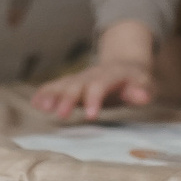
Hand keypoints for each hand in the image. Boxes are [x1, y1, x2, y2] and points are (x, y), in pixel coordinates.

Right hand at [32, 20, 159, 120]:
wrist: (125, 64)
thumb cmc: (137, 81)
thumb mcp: (145, 85)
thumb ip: (142, 91)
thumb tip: (143, 96)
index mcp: (111, 74)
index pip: (100, 84)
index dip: (94, 98)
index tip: (90, 115)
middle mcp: (92, 74)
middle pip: (77, 84)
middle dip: (68, 99)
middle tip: (61, 115)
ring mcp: (80, 78)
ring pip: (64, 84)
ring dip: (52, 95)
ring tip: (42, 107)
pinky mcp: (72, 83)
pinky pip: (56, 86)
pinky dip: (45, 93)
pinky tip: (35, 103)